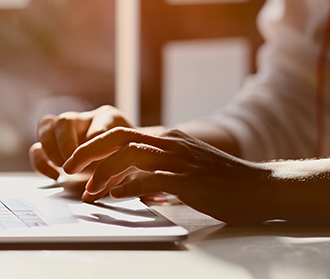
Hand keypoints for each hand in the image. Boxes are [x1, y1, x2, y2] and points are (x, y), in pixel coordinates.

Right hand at [29, 105, 132, 179]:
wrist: (128, 161)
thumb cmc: (131, 158)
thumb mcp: (133, 161)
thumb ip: (121, 166)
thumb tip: (104, 178)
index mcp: (109, 118)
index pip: (100, 123)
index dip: (96, 141)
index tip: (99, 159)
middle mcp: (85, 120)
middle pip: (65, 120)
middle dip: (66, 145)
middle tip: (72, 165)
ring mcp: (68, 131)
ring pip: (46, 125)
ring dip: (52, 150)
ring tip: (63, 167)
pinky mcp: (55, 147)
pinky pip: (37, 148)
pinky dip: (41, 162)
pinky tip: (54, 175)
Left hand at [63, 128, 272, 224]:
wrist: (260, 187)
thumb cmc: (224, 182)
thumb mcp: (186, 170)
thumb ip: (160, 174)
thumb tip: (134, 187)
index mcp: (168, 139)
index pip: (121, 135)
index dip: (94, 147)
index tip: (76, 163)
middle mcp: (170, 143)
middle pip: (118, 139)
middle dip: (88, 153)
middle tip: (69, 171)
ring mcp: (180, 160)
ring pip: (129, 156)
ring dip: (103, 174)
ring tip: (89, 190)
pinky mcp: (189, 180)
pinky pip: (151, 179)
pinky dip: (129, 186)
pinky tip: (116, 195)